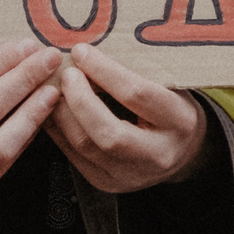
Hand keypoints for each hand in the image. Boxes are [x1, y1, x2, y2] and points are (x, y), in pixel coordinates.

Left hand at [45, 44, 213, 194]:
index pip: (137, 95)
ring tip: (51, 89)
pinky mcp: (107, 182)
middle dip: (80, 99)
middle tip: (65, 74)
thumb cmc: (173, 107)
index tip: (81, 51)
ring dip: (62, 114)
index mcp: (179, 122)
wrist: (183, 152)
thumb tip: (90, 51)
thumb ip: (137, 71)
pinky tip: (50, 110)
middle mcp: (157, 154)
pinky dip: (58, 131)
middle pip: (109, 132)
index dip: (105, 72)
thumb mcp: (169, 85)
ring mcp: (131, 175)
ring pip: (86, 146)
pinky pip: (74, 157)